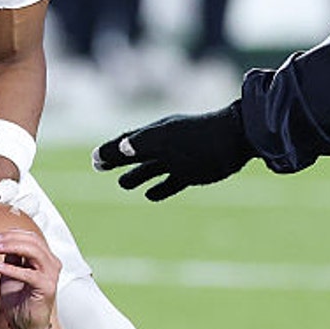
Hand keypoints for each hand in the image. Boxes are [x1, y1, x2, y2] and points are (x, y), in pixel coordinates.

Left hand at [0, 226, 60, 328]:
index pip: (33, 237)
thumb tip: (4, 241)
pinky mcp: (46, 288)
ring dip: (13, 247)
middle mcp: (51, 264)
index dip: (14, 233)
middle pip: (34, 241)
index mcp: (45, 259)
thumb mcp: (11, 273)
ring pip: (35, 252)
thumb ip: (11, 258)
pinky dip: (13, 269)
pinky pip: (30, 274)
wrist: (26, 326)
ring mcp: (51, 275)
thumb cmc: (19, 301)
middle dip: (12, 238)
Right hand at [91, 101, 254, 200]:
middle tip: (99, 167)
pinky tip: (151, 195)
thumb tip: (119, 147)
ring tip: (123, 184)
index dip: (110, 150)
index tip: (94, 159)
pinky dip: (159, 188)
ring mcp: (179, 159)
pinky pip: (171, 182)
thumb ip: (142, 143)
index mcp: (155, 134)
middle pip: (136, 154)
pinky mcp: (193, 172)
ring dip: (137, 176)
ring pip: (152, 168)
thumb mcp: (167, 139)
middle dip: (118, 161)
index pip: (127, 142)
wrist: (236, 139)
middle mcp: (165, 145)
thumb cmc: (200, 137)